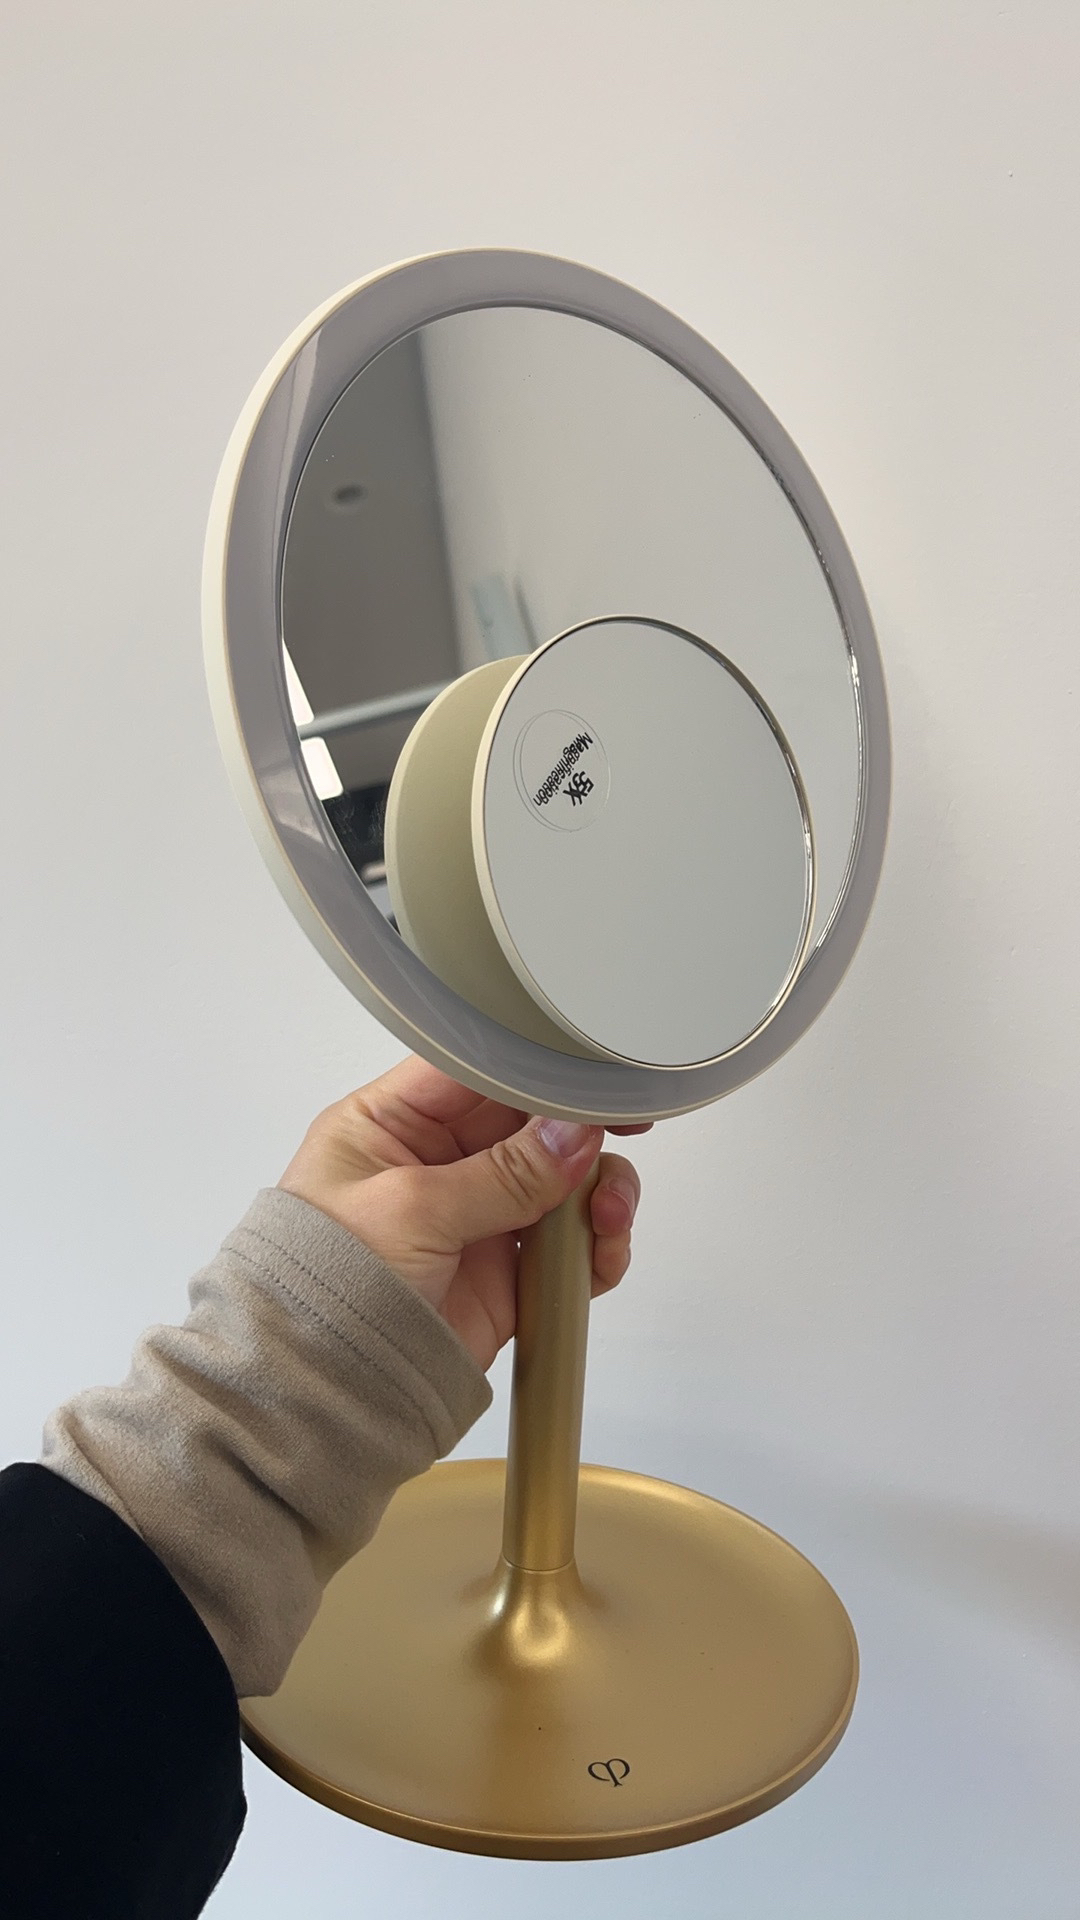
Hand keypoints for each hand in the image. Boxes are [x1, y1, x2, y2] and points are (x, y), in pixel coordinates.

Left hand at [279, 1055, 648, 1371]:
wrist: (324, 1391)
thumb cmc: (327, 1287)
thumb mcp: (412, 1209)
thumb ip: (502, 1173)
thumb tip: (575, 1135)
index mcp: (392, 1123)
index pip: (476, 1073)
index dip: (538, 1068)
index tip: (596, 1076)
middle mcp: (437, 1164)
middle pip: (532, 1123)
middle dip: (581, 1133)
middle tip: (625, 1134)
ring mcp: (476, 1218)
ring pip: (562, 1183)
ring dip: (597, 1193)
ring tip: (605, 1219)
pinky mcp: (505, 1273)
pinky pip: (568, 1247)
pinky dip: (596, 1249)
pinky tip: (600, 1256)